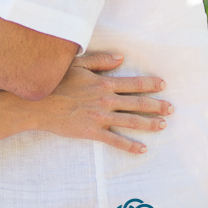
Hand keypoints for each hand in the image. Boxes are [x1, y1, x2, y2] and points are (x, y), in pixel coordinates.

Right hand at [30, 52, 171, 153]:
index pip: (133, 83)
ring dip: (149, 124)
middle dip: (157, 106)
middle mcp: (105, 100)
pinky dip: (130, 146)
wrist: (36, 103)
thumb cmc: (55, 80)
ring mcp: (100, 117)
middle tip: (171, 108)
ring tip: (163, 125)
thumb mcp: (76, 64)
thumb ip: (100, 60)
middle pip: (137, 103)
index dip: (150, 84)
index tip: (163, 85)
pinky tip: (142, 149)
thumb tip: (120, 58)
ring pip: (131, 122)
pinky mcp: (91, 132)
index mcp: (102, 82)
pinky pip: (115, 141)